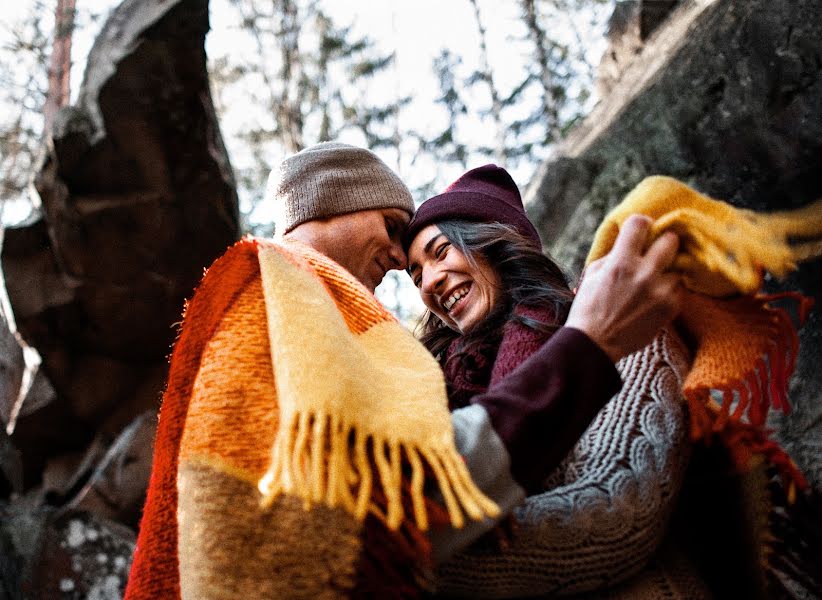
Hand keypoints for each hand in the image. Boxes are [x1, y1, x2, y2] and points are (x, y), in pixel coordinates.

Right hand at [565, 215, 683, 361]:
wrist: (596, 344)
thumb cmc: (589, 307)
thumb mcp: (592, 274)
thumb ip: (613, 254)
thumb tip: (629, 241)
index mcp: (620, 261)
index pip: (640, 223)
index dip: (641, 224)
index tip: (642, 230)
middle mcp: (644, 273)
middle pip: (671, 240)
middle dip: (663, 243)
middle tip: (656, 251)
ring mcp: (660, 291)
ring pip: (678, 268)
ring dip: (667, 272)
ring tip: (654, 282)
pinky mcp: (670, 308)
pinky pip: (679, 290)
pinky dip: (669, 292)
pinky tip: (654, 299)